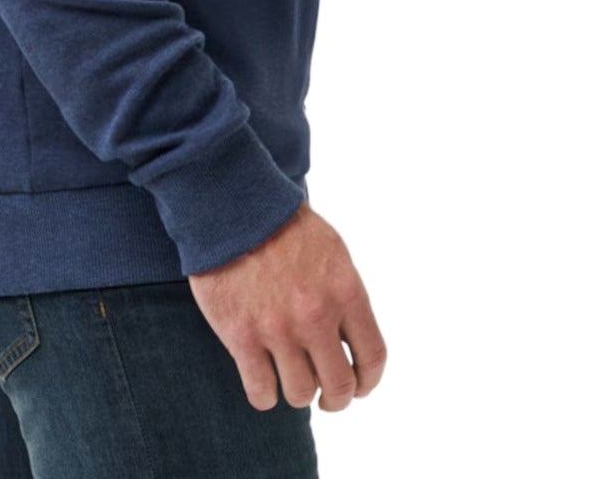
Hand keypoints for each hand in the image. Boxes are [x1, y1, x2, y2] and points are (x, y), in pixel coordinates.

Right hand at [187, 199, 385, 411]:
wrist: (232, 207)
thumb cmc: (282, 225)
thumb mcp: (331, 251)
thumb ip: (345, 295)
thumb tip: (350, 339)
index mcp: (344, 291)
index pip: (372, 356)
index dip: (369, 380)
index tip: (360, 386)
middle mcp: (315, 316)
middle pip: (340, 385)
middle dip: (337, 398)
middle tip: (328, 397)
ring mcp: (278, 329)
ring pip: (301, 394)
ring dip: (300, 393)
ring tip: (292, 381)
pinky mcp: (241, 336)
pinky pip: (261, 392)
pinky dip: (266, 395)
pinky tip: (264, 382)